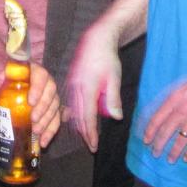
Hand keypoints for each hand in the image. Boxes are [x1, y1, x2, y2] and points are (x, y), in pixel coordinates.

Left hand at [0, 60, 59, 150]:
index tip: (31, 102)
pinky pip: (55, 119)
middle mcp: (42, 81)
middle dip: (44, 107)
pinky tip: (44, 141)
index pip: (40, 74)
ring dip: (48, 121)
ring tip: (37, 132)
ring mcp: (46, 96)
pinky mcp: (47, 110)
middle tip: (34, 120)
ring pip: (55, 106)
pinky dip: (51, 131)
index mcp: (30, 70)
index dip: (39, 87)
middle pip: (51, 91)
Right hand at [65, 26, 122, 151]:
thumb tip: (116, 118)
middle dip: (84, 133)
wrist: (95, 39)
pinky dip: (74, 114)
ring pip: (73, 110)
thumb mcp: (114, 78)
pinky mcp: (70, 81)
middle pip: (78, 117)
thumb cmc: (107, 58)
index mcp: (87, 88)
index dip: (90, 133)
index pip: (87, 117)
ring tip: (85, 136)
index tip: (94, 146)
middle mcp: (75, 88)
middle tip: (91, 146)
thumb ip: (113, 99)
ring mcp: (71, 84)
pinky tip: (75, 120)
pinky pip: (70, 102)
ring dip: (79, 125)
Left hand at [142, 63, 186, 164]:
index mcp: (174, 98)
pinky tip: (186, 158)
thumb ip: (177, 98)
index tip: (146, 139)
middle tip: (155, 153)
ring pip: (180, 139)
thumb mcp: (185, 85)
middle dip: (159, 144)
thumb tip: (169, 108)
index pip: (157, 118)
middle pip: (166, 131)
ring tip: (169, 160)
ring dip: (173, 151)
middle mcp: (182, 110)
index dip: (150, 130)